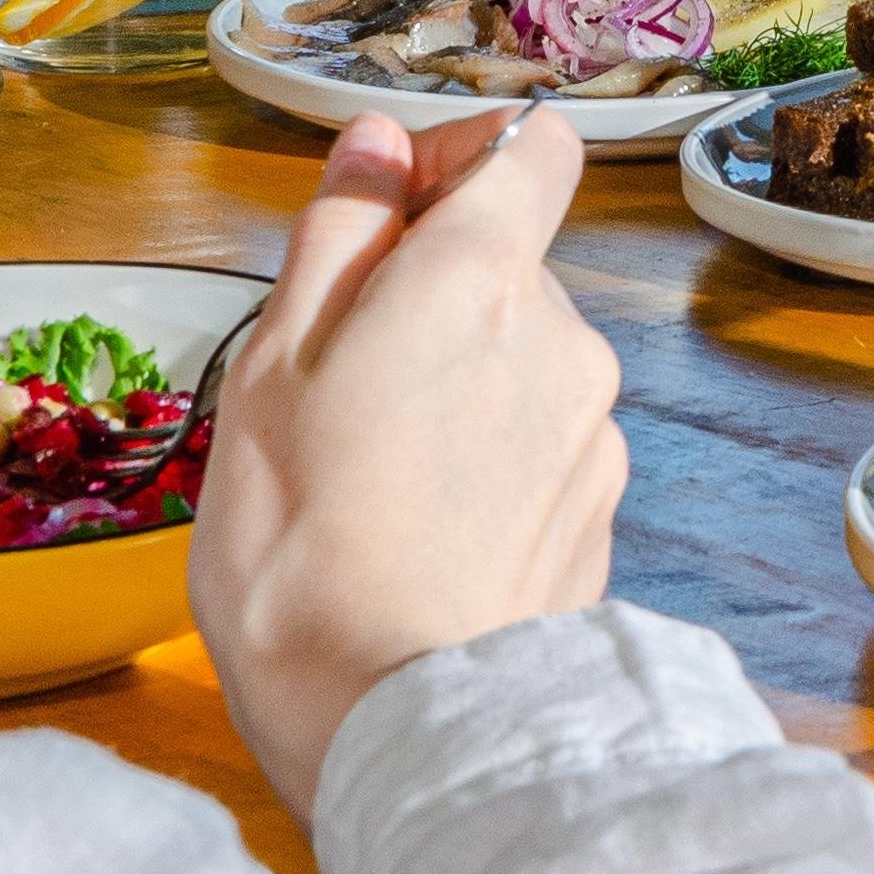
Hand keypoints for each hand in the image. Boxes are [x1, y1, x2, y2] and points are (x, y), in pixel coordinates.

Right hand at [188, 106, 622, 817]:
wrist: (400, 727)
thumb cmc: (305, 552)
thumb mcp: (272, 367)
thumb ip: (339, 234)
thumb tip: (378, 147)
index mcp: (482, 281)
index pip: (534, 148)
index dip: (459, 157)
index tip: (387, 205)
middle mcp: (567, 341)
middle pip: (510, 266)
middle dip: (430, 295)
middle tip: (334, 380)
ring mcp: (595, 435)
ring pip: (522, 361)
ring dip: (456, 385)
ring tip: (367, 473)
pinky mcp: (601, 517)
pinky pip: (539, 447)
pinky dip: (487, 462)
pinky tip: (419, 530)